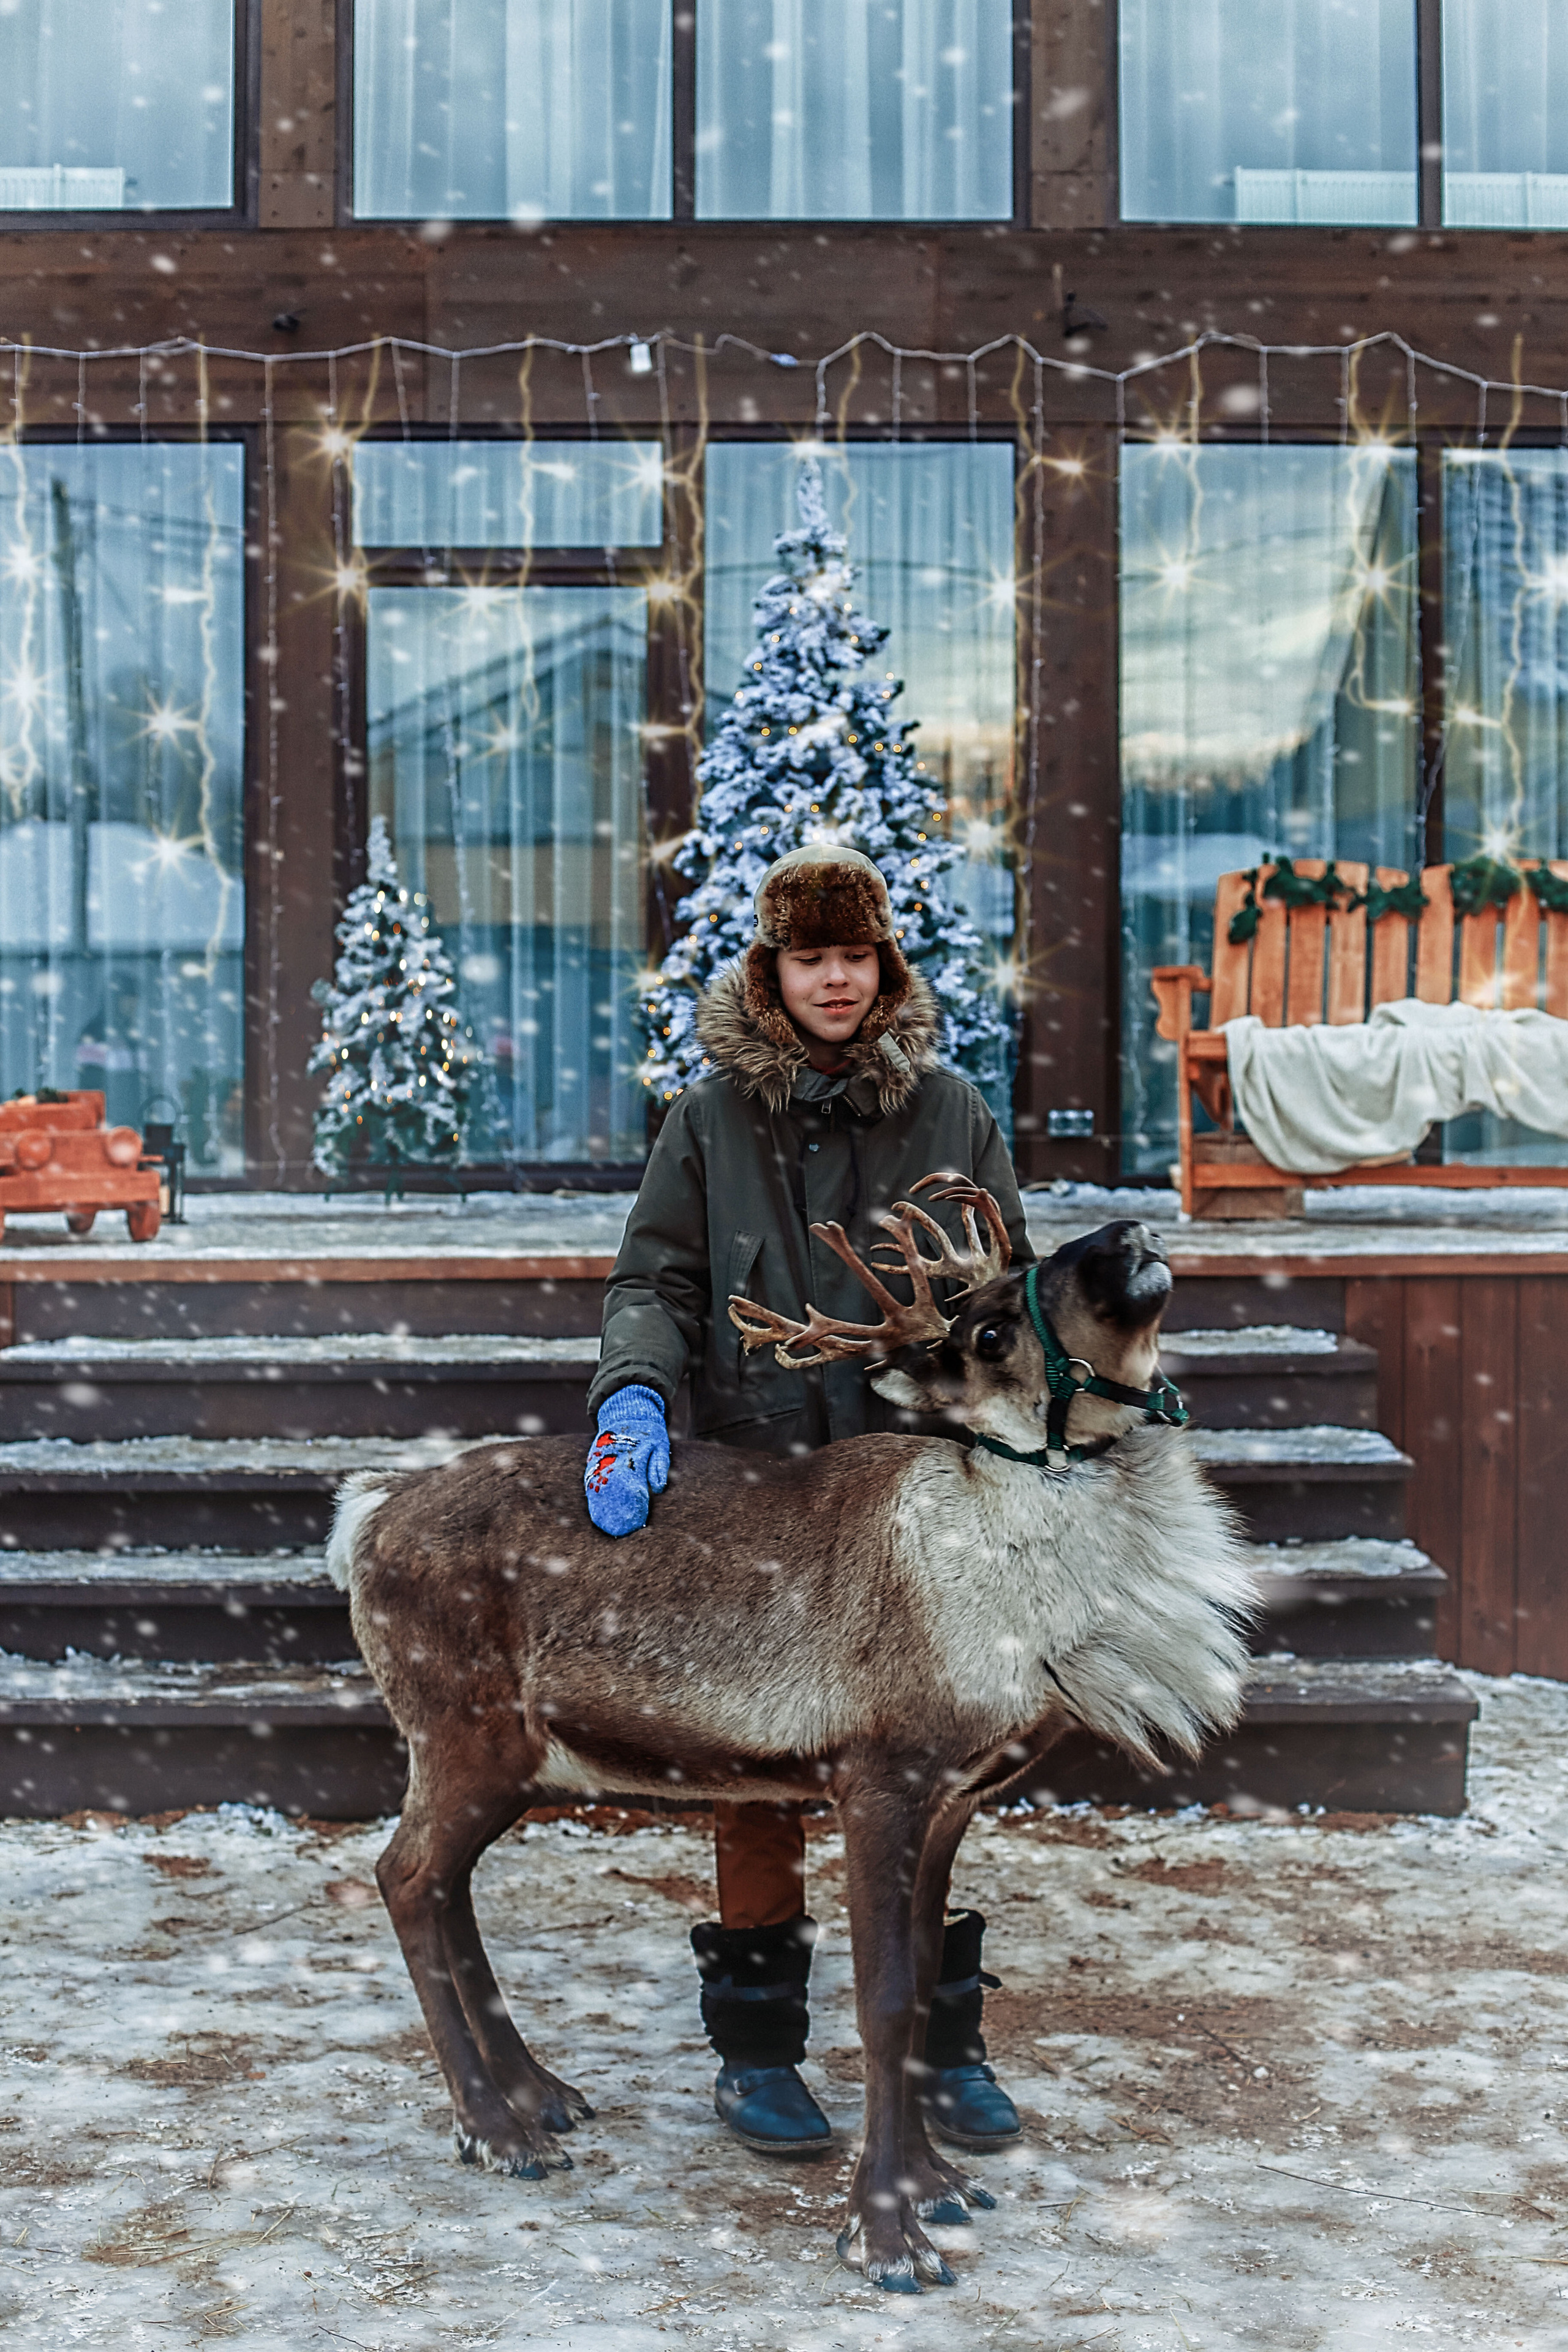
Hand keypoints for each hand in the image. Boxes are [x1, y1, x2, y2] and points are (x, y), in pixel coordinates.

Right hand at [584, 1385, 669, 1536]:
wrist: (627, 1411)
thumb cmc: (649, 1432)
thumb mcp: (661, 1444)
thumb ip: (660, 1466)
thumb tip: (659, 1489)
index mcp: (633, 1455)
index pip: (632, 1486)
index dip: (634, 1505)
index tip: (637, 1521)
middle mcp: (614, 1459)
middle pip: (612, 1490)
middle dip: (616, 1511)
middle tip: (620, 1530)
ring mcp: (601, 1459)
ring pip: (598, 1486)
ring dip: (601, 1507)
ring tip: (605, 1526)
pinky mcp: (593, 1460)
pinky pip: (590, 1480)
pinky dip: (593, 1496)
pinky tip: (595, 1509)